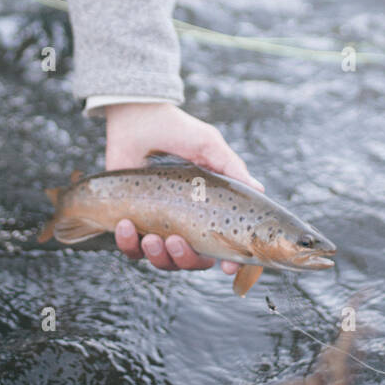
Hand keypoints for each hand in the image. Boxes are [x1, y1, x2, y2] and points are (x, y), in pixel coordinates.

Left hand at [105, 102, 263, 277]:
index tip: (227, 266)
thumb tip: (259, 190)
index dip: (228, 261)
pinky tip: (125, 224)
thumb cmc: (176, 130)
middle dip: (185, 259)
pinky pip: (131, 250)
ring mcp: (157, 224)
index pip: (222, 245)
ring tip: (151, 237)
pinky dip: (128, 244)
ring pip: (162, 261)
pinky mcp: (129, 222)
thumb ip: (231, 168)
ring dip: (158, 255)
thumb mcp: (208, 146)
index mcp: (208, 209)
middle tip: (175, 240)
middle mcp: (185, 222)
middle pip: (191, 261)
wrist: (136, 117)